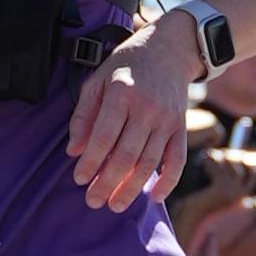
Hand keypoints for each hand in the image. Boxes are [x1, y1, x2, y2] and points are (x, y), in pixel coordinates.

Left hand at [65, 16, 198, 211]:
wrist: (170, 49)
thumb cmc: (128, 65)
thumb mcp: (98, 80)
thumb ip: (84, 115)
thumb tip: (74, 150)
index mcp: (122, 94)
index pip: (104, 137)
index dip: (90, 162)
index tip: (79, 179)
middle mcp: (147, 108)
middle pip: (126, 155)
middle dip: (107, 183)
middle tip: (93, 201)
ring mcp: (167, 120)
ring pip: (149, 162)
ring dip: (132, 188)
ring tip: (115, 205)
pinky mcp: (181, 127)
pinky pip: (177, 159)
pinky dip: (168, 181)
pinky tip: (155, 197)